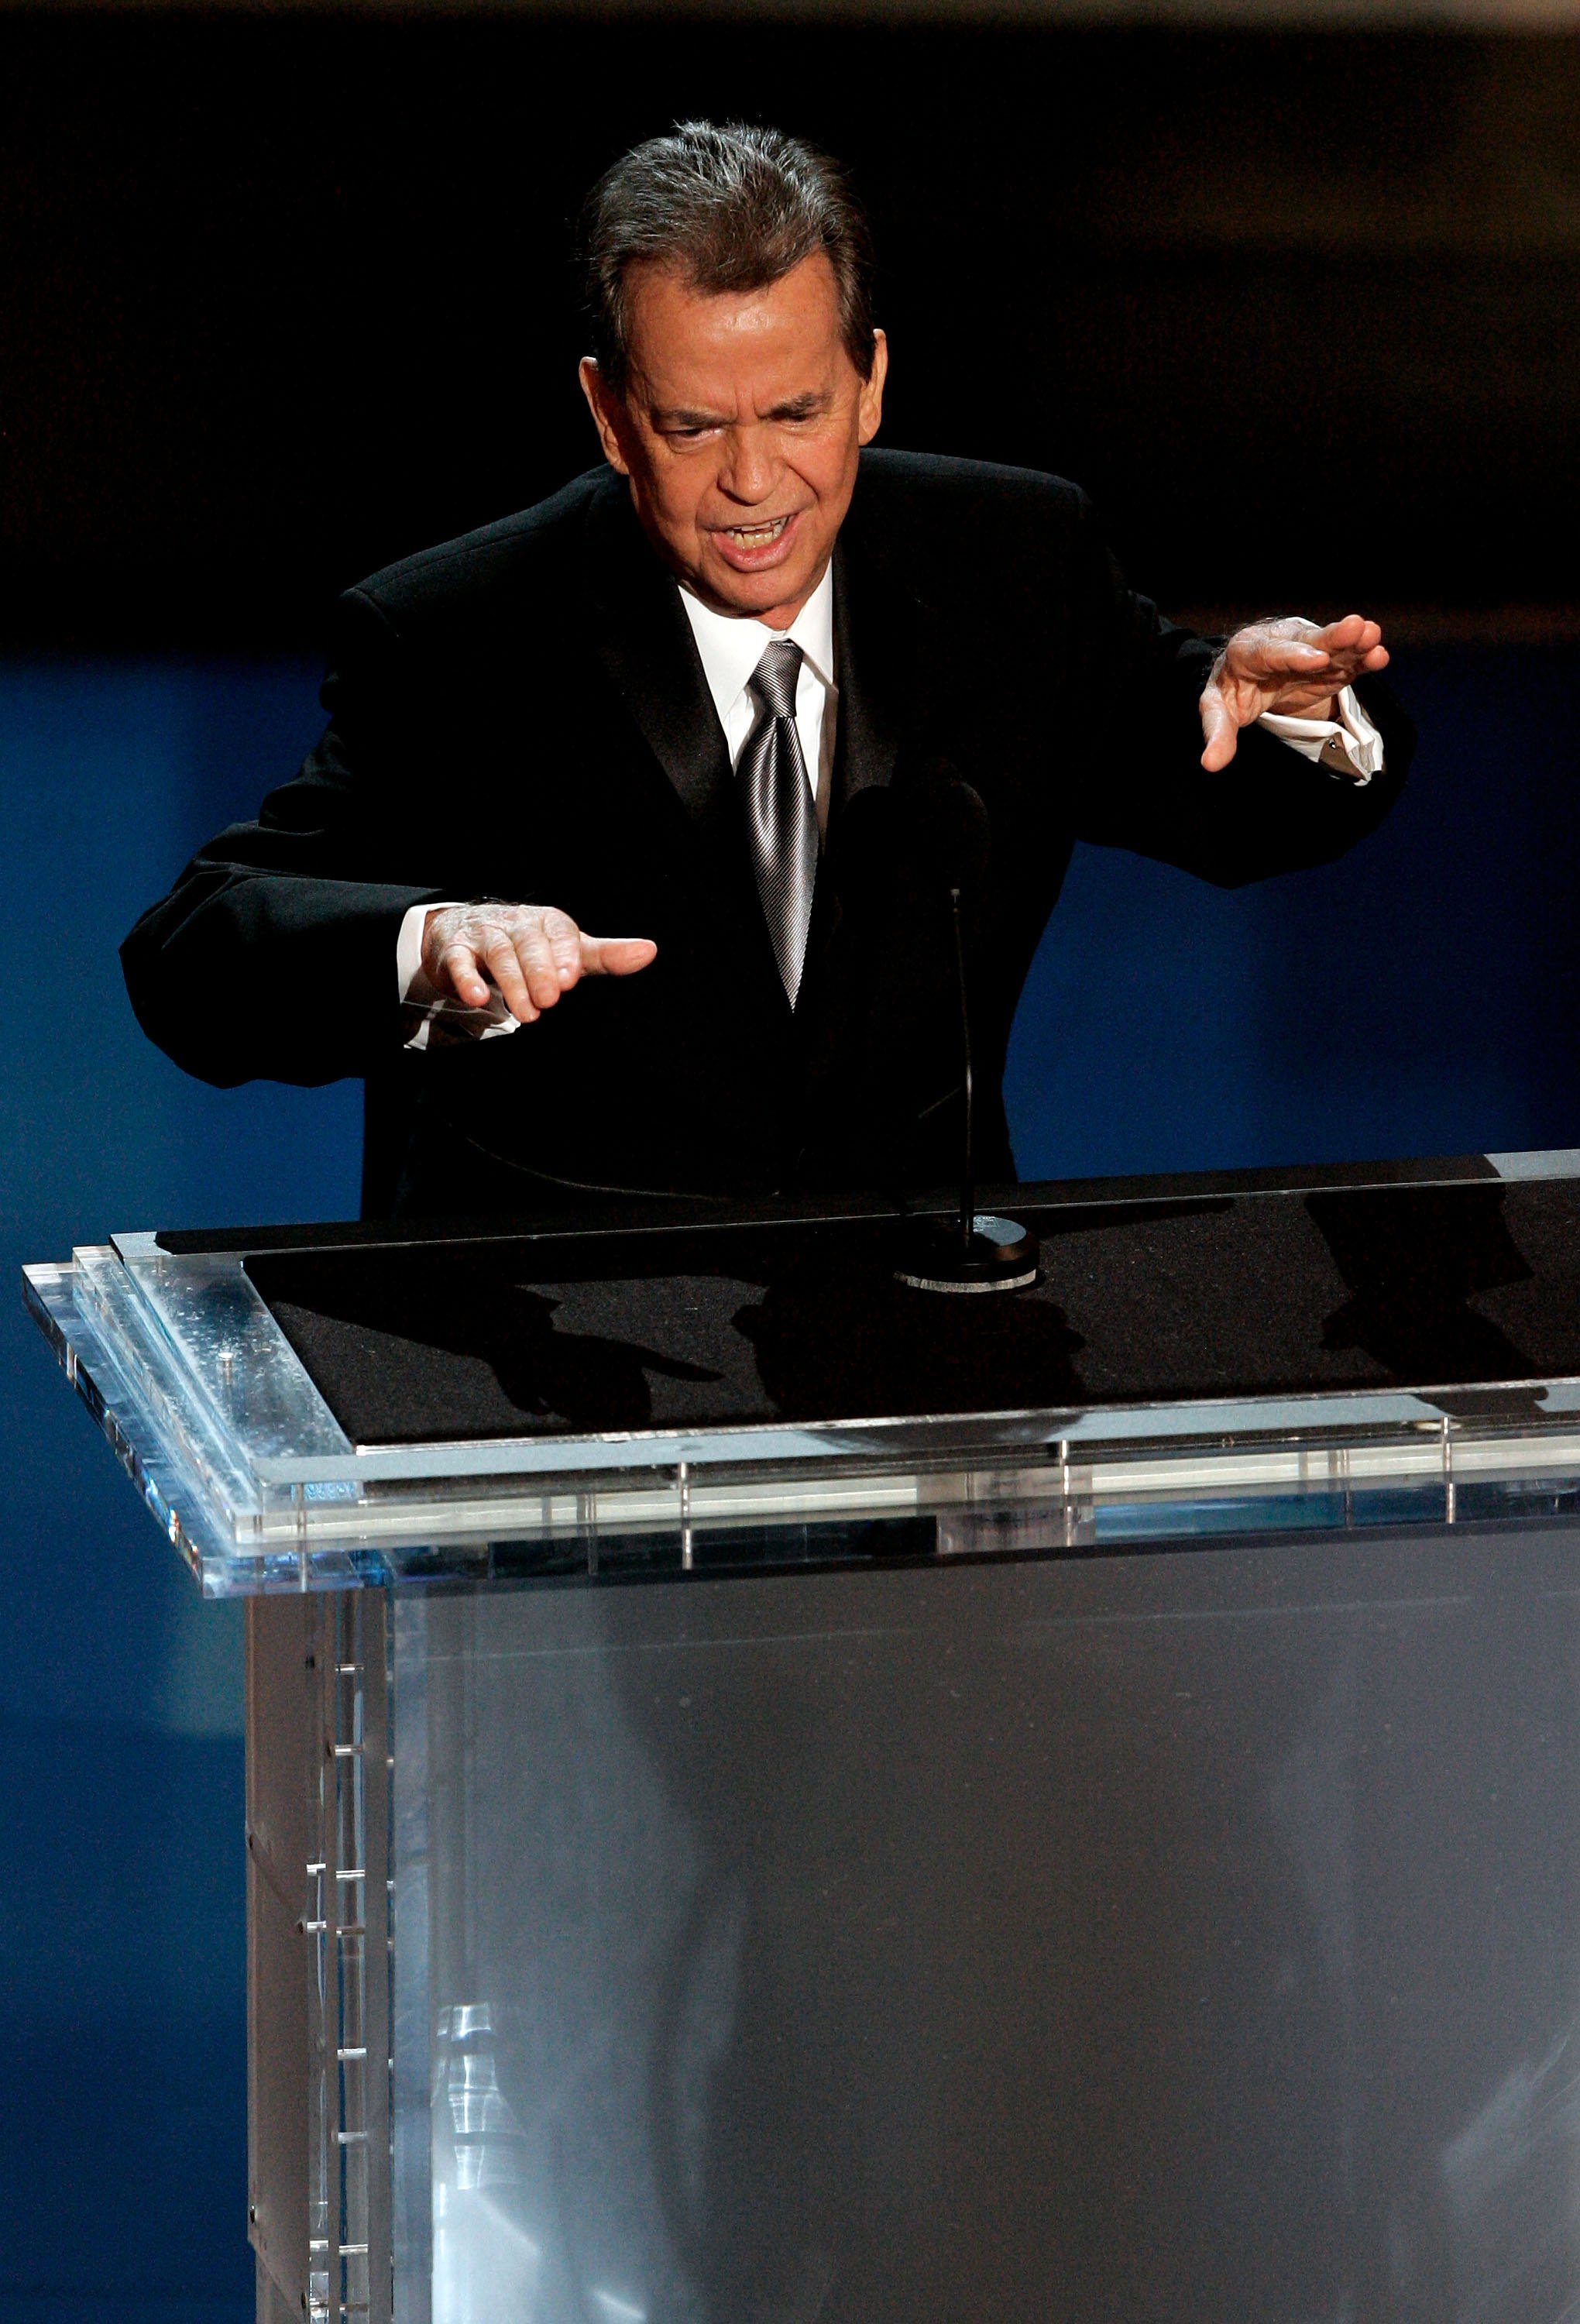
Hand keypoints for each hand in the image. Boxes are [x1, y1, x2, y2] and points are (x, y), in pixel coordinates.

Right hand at [421, 902, 655, 1023]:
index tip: (570, 979)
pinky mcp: (455, 952)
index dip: (564, 955)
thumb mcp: (568, 950)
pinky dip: (466, 979)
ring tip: (527, 1013)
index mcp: (548, 922)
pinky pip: (459, 962)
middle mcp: (517, 924)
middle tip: (549, 1001)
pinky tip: (476, 998)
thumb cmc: (531, 947)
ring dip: (512, 983)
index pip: (560, 932)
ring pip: (499, 954)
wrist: (469, 933)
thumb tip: (648, 951)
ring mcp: (485, 936)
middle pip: (528, 944)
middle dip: (539, 972)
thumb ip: (605, 956)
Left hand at [1199, 614, 1389, 771]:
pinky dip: (1362, 659)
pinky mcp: (1329, 664)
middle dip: (1331, 638)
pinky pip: (1346, 661)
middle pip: (1307, 641)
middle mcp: (1281, 643)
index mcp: (1248, 651)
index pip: (1271, 652)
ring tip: (1373, 636)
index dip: (1294, 655)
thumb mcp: (1218, 709)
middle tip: (1355, 628)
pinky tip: (1379, 656)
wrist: (1248, 676)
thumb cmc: (1231, 691)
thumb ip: (1218, 732)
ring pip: (1332, 646)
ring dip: (1354, 642)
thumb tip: (1210, 764)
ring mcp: (1308, 651)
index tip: (1317, 661)